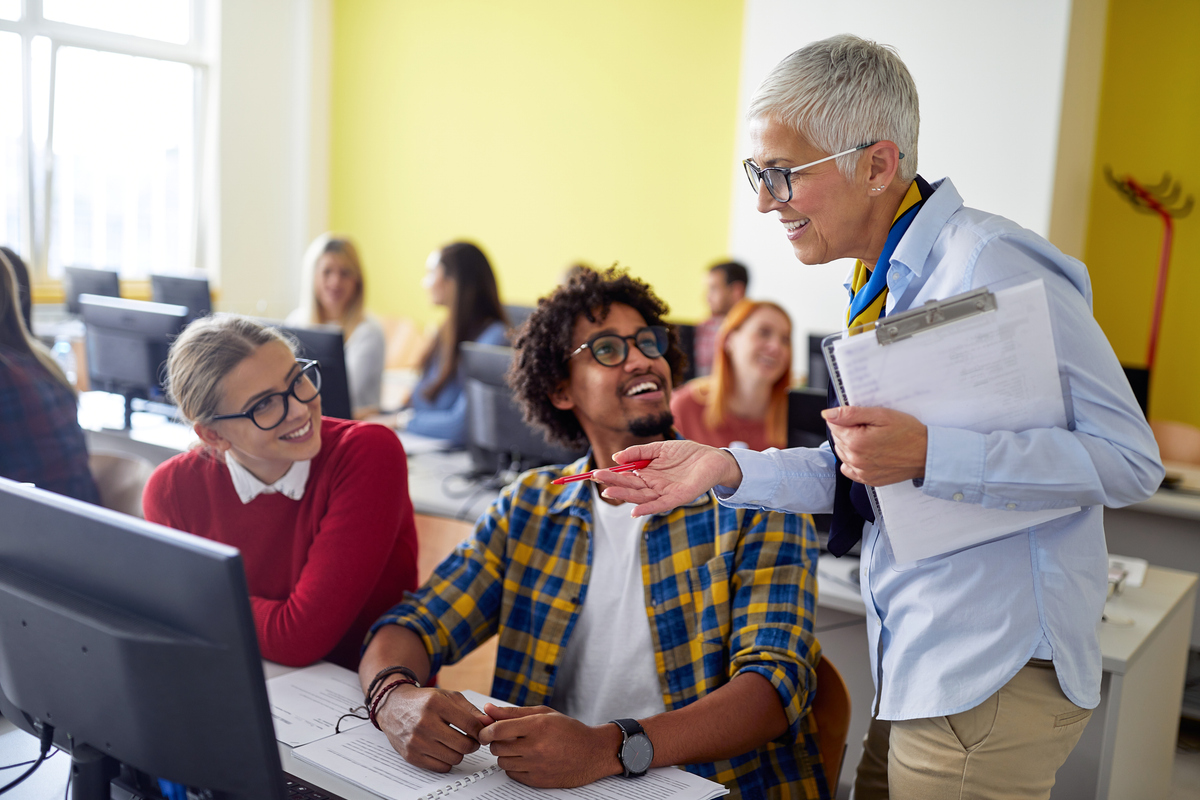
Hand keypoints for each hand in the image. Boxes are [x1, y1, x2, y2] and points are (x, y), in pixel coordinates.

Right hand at [374, 685, 494, 771]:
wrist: (393, 706)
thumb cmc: (425, 701)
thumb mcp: (449, 697)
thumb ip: (471, 710)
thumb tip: (489, 723)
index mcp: (436, 704)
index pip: (470, 725)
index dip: (481, 731)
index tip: (482, 732)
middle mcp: (424, 722)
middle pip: (464, 745)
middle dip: (473, 744)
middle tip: (471, 740)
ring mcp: (416, 740)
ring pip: (454, 758)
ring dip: (460, 752)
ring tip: (455, 742)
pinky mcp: (411, 755)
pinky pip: (441, 767)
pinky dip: (447, 760)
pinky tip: (443, 749)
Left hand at [477, 705, 622, 787]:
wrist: (592, 753)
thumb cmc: (569, 730)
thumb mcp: (543, 714)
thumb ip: (513, 712)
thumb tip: (488, 710)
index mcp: (537, 726)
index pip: (498, 730)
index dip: (486, 730)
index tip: (485, 731)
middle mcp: (536, 747)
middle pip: (497, 747)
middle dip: (497, 742)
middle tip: (506, 738)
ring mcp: (537, 766)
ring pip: (502, 762)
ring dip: (506, 754)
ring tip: (519, 748)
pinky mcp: (538, 781)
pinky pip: (512, 774)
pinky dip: (514, 767)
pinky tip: (525, 759)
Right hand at [592, 440, 742, 516]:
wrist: (713, 458)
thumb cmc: (686, 453)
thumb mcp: (659, 448)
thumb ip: (639, 452)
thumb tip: (616, 458)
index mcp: (648, 474)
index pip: (625, 477)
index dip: (610, 476)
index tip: (594, 473)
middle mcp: (653, 486)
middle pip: (629, 487)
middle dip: (612, 484)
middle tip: (594, 478)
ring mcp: (664, 493)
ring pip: (641, 496)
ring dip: (624, 496)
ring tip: (607, 492)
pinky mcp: (678, 497)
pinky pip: (660, 505)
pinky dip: (648, 508)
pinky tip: (635, 510)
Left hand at [823, 405, 926, 485]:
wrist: (926, 454)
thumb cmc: (908, 433)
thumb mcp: (881, 415)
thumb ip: (851, 414)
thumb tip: (827, 414)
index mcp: (855, 442)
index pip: (834, 424)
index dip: (847, 417)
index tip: (864, 418)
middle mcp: (855, 459)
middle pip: (838, 438)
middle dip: (849, 429)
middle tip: (871, 427)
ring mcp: (861, 472)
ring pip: (842, 452)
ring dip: (851, 444)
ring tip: (872, 439)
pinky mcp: (867, 479)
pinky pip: (848, 468)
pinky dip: (853, 459)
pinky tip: (867, 453)